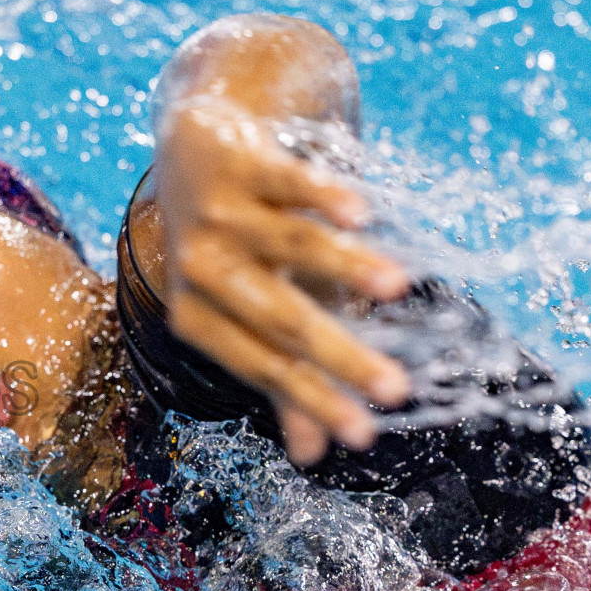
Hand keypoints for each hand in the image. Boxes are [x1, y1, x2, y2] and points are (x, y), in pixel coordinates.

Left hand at [153, 95, 411, 464]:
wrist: (193, 134)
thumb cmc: (235, 239)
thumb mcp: (254, 306)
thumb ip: (281, 375)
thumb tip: (312, 457)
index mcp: (195, 313)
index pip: (262, 365)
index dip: (313, 400)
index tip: (365, 435)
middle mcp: (198, 266)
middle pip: (278, 317)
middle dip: (337, 355)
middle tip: (397, 389)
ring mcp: (215, 210)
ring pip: (286, 245)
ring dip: (342, 265)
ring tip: (397, 287)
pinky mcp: (237, 159)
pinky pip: (284, 181)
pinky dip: (322, 196)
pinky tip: (361, 213)